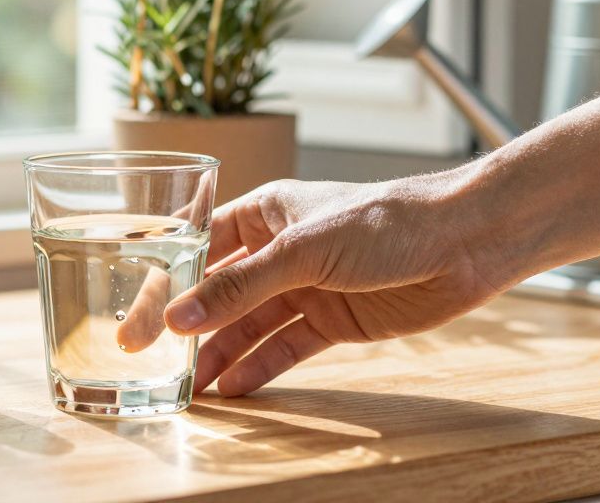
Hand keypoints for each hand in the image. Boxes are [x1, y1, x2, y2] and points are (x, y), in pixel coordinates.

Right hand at [163, 177, 513, 396]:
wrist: (463, 242)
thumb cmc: (386, 220)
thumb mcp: (303, 251)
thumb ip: (242, 287)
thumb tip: (181, 318)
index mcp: (265, 211)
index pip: (199, 246)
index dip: (164, 277)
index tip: (135, 311)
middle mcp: (280, 249)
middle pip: (219, 290)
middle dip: (184, 322)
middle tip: (145, 355)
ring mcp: (306, 286)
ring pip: (248, 324)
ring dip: (219, 353)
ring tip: (189, 387)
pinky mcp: (334, 319)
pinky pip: (285, 346)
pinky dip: (260, 366)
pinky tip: (234, 388)